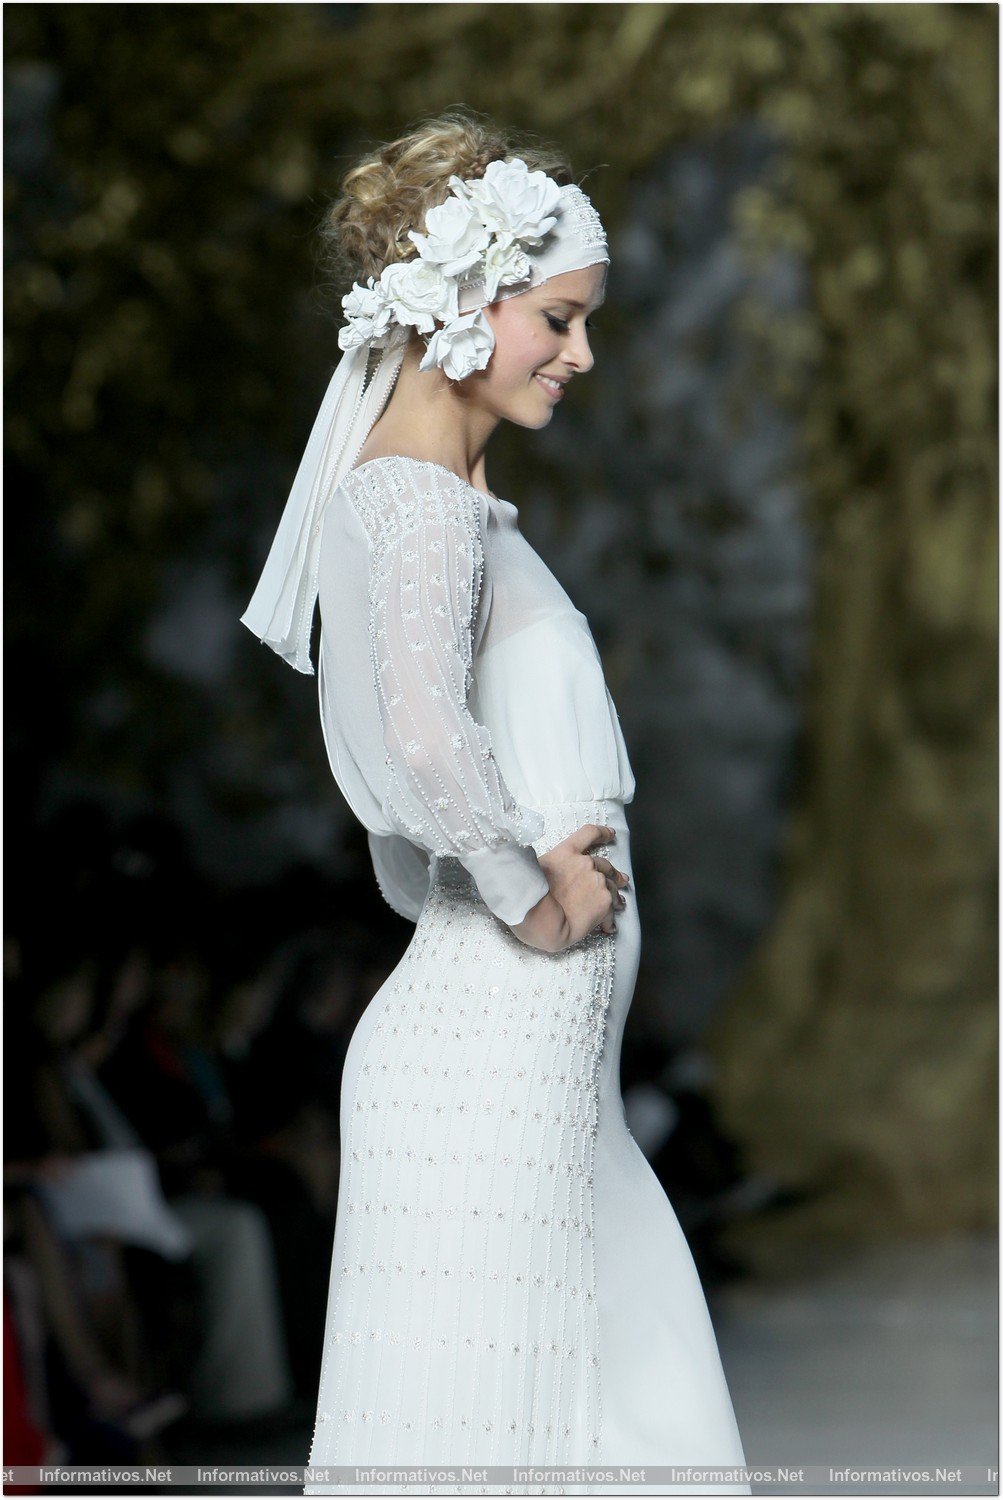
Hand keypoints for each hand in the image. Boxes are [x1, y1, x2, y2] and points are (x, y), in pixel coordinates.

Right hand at [509, 823, 628, 952]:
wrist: (539, 916)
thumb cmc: (527, 896)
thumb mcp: (532, 870)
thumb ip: (548, 869)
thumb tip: (549, 876)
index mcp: (566, 852)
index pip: (589, 834)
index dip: (603, 833)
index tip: (611, 833)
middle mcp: (585, 863)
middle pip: (605, 866)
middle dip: (614, 873)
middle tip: (621, 879)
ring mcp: (597, 882)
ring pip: (612, 888)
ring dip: (616, 896)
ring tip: (619, 905)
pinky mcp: (604, 902)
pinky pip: (611, 910)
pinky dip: (610, 920)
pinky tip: (608, 927)